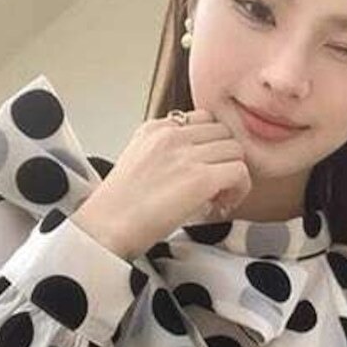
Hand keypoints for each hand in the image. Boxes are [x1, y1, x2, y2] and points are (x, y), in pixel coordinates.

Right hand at [71, 109, 251, 259]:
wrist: (106, 227)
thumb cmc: (119, 209)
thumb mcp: (137, 163)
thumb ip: (164, 154)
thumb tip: (197, 166)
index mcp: (154, 129)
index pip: (202, 120)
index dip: (211, 145)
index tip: (205, 169)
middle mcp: (172, 135)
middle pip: (223, 132)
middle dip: (225, 158)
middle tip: (216, 187)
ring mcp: (187, 154)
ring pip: (236, 150)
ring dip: (234, 175)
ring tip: (218, 198)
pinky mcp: (201, 177)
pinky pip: (240, 172)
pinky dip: (239, 189)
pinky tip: (222, 206)